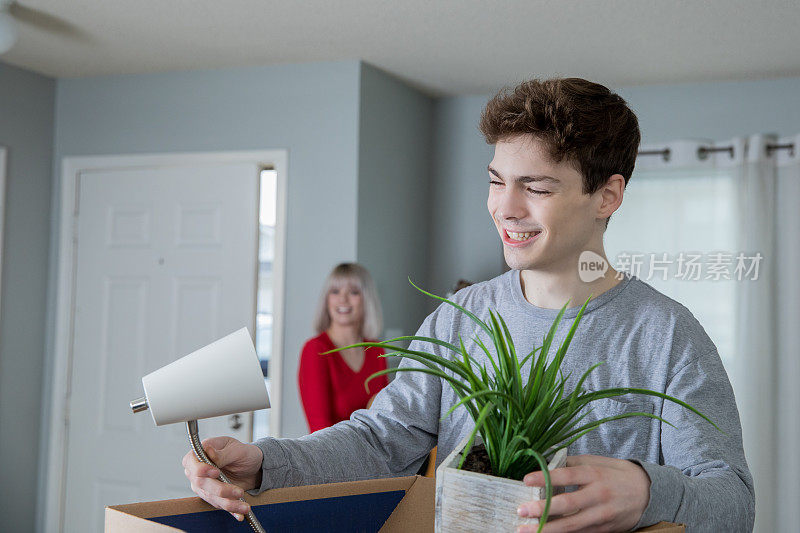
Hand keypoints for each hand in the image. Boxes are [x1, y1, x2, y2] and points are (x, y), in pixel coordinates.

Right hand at [182, 436, 263, 521]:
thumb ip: (222, 453)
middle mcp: (198, 472)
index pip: (191, 462)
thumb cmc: (242, 454)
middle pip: (201, 483)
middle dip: (220, 490)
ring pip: (211, 497)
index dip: (201, 469)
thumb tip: (208, 451)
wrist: (252, 467)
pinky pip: (220, 505)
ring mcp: (204, 486)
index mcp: (200, 454)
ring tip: (244, 506)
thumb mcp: (236, 449)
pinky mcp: (213, 497)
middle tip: (239, 491)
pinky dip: (231, 510)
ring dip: (229, 503)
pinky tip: (240, 513)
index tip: (215, 472)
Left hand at [516, 454, 650, 532]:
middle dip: (542, 509)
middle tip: (521, 510)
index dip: (545, 478)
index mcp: (595, 474)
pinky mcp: (603, 530)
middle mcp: (598, 495)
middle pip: (566, 504)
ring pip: (571, 525)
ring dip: (547, 529)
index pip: (567, 475)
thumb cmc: (619, 475)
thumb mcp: (599, 462)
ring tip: (526, 530)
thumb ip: (574, 462)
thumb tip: (548, 461)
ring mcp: (601, 515)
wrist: (649, 494)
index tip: (526, 480)